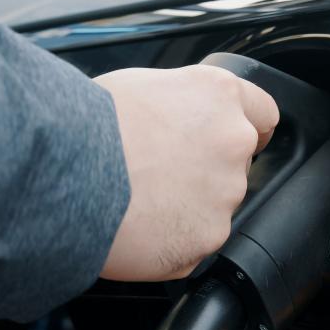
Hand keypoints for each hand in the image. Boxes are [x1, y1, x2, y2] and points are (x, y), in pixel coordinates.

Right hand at [96, 65, 278, 280]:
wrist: (67, 174)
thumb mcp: (139, 85)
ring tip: (139, 202)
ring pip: (214, 206)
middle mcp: (232, 142)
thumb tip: (177, 119)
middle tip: (158, 174)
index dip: (247, 129)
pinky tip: (139, 227)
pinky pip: (193, 243)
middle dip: (205, 171)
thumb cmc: (89, 125)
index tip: (234, 141)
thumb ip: (179, 102)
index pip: (263, 114)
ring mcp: (225, 194)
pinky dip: (171, 241)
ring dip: (187, 208)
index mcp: (219, 96)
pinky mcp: (208, 238)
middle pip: (235, 164)